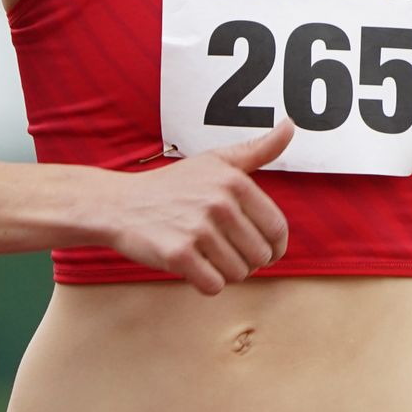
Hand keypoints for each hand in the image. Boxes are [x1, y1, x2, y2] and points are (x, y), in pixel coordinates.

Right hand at [107, 118, 294, 294]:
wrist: (121, 204)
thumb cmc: (174, 184)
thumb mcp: (217, 161)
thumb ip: (257, 149)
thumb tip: (291, 125)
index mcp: (235, 181)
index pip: (277, 228)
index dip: (274, 246)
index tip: (263, 249)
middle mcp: (220, 203)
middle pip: (260, 255)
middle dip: (249, 261)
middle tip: (228, 253)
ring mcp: (198, 229)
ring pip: (238, 273)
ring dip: (227, 273)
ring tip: (210, 257)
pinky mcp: (178, 255)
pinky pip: (214, 285)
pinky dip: (207, 283)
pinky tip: (195, 267)